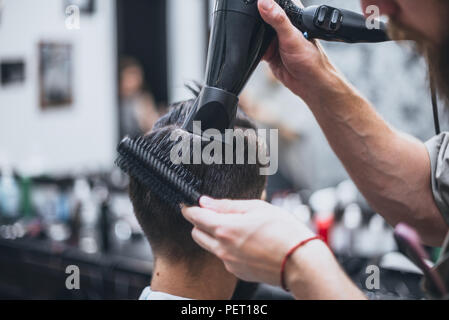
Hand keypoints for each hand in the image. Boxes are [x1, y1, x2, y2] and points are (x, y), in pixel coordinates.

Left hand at [181, 197, 317, 285]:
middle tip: (212, 214)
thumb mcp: (257, 208)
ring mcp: (229, 263)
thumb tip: (206, 201)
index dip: (189, 209)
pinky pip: (224, 257)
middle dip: (200, 223)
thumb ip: (227, 205)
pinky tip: (246, 242)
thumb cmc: (284, 232)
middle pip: (197, 234)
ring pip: (210, 246)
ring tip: (236, 227)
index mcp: (225, 228)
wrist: (301, 262)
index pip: (195, 217)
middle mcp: (222, 248)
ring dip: (214, 236)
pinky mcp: (238, 272)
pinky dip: (228, 248)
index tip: (188, 204)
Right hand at [258, 0, 339, 100]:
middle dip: (253, 21)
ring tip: (254, 39)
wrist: (309, 84)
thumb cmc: (310, 60)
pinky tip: (253, 50)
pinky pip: (255, 46)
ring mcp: (274, 38)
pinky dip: (252, 49)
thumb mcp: (292, 37)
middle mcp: (282, 25)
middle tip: (248, 24)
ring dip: (253, 36)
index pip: (273, 2)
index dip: (262, 2)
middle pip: (261, 16)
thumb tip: (264, 2)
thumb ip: (278, 19)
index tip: (248, 3)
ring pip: (257, 32)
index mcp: (292, 14)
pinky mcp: (268, 51)